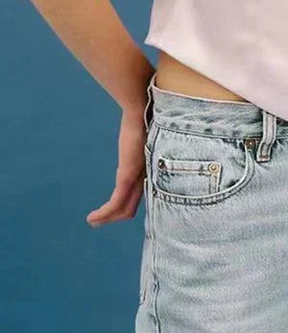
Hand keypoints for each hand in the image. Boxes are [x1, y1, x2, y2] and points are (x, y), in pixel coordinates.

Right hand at [86, 106, 146, 225]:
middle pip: (132, 206)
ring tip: (93, 221)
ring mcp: (136, 177)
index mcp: (149, 167)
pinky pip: (116, 203)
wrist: (141, 111)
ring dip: (107, 218)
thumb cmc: (145, 117)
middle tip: (101, 220)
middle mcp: (144, 175)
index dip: (129, 205)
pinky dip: (104, 214)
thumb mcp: (143, 132)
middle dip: (117, 216)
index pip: (140, 193)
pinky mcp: (127, 177)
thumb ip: (141, 137)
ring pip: (124, 209)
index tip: (118, 210)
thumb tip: (141, 128)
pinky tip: (93, 218)